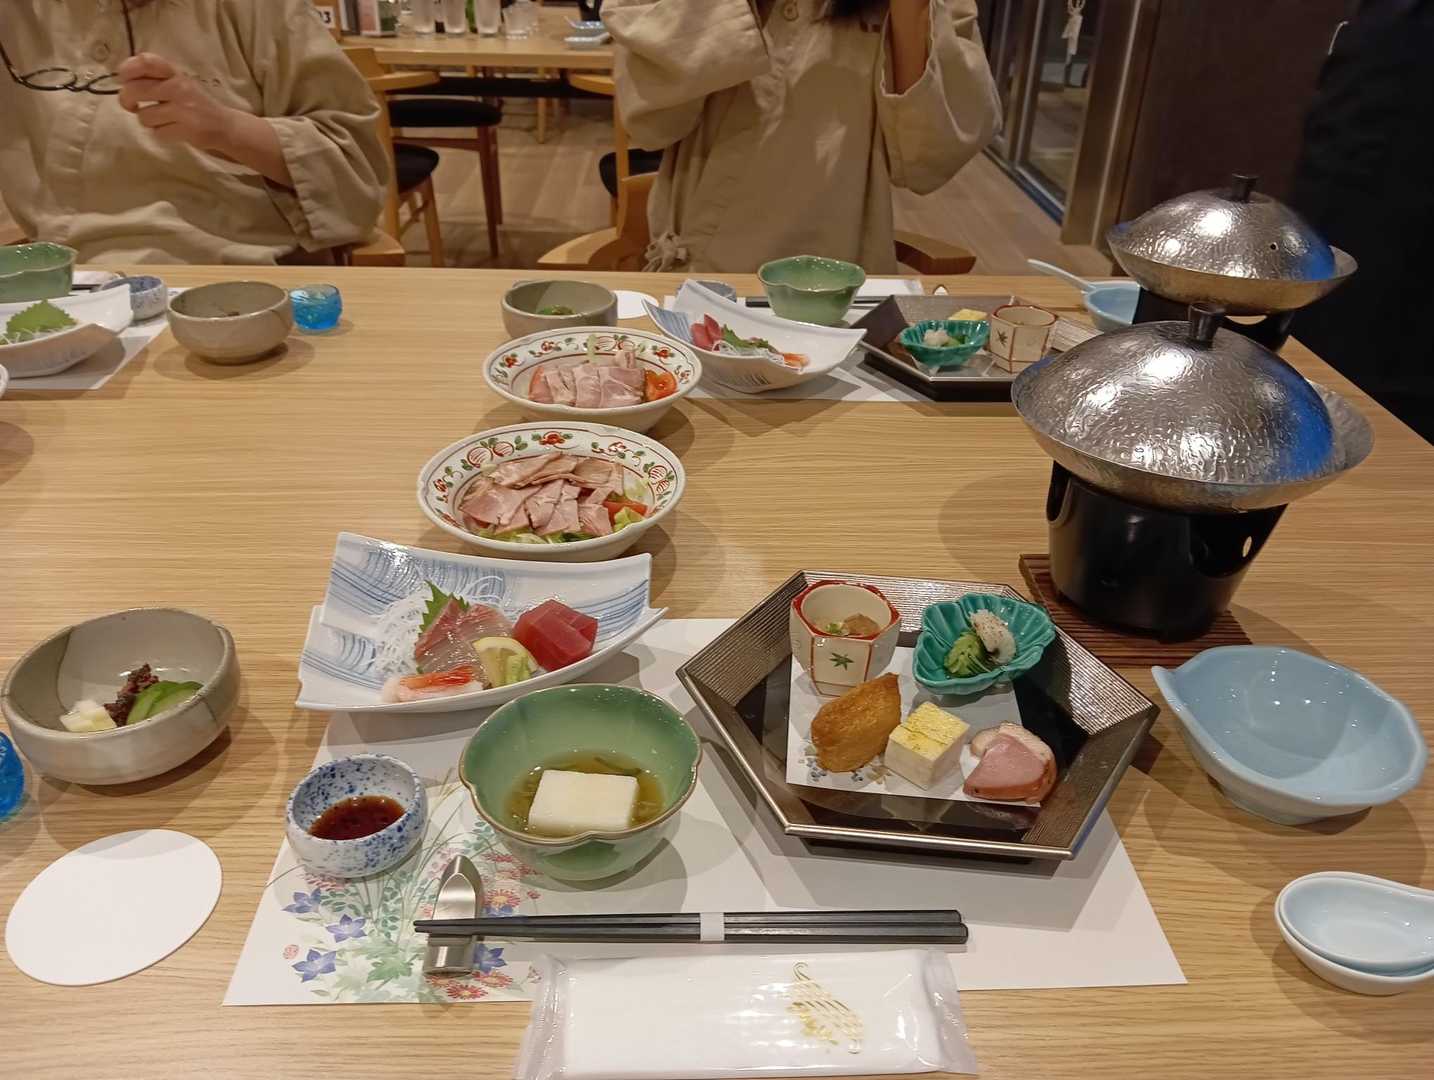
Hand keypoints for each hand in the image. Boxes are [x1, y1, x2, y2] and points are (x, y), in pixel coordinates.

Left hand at [116, 53, 235, 151]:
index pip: (145, 62)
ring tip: (160, 120)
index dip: (127, 69)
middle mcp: (179, 87)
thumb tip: (123, 81)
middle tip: (131, 105)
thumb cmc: (195, 103)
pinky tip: (171, 130)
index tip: (124, 79)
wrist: (225, 126)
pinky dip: (161, 134)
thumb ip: (154, 78)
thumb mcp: (178, 83)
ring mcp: (184, 109)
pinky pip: (158, 133)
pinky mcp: (187, 130)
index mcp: (175, 73)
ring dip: (148, 121)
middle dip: (126, 100)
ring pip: (145, 116)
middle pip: (135, 90)